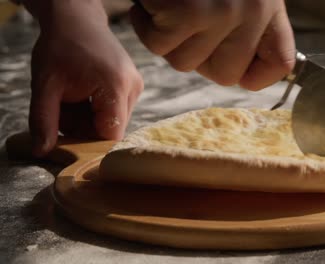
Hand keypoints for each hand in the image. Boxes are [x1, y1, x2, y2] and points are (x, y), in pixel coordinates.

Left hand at [27, 0, 142, 156]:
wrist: (76, 19)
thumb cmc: (60, 47)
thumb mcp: (45, 84)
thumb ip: (43, 120)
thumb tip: (41, 151)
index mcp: (115, 86)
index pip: (110, 134)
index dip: (88, 141)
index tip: (67, 135)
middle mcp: (132, 87)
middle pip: (112, 129)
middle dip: (85, 128)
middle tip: (63, 109)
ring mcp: (136, 86)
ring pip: (114, 122)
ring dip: (90, 119)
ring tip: (73, 99)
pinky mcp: (133, 85)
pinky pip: (117, 110)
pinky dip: (97, 110)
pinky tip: (84, 94)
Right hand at [130, 0, 294, 89]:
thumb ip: (246, 22)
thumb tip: (235, 70)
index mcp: (268, 3)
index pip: (280, 63)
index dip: (254, 75)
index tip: (235, 67)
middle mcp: (254, 9)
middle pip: (226, 75)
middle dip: (198, 56)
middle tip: (185, 23)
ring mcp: (223, 12)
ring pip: (186, 64)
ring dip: (167, 37)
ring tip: (169, 2)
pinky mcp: (189, 11)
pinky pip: (159, 47)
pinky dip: (145, 24)